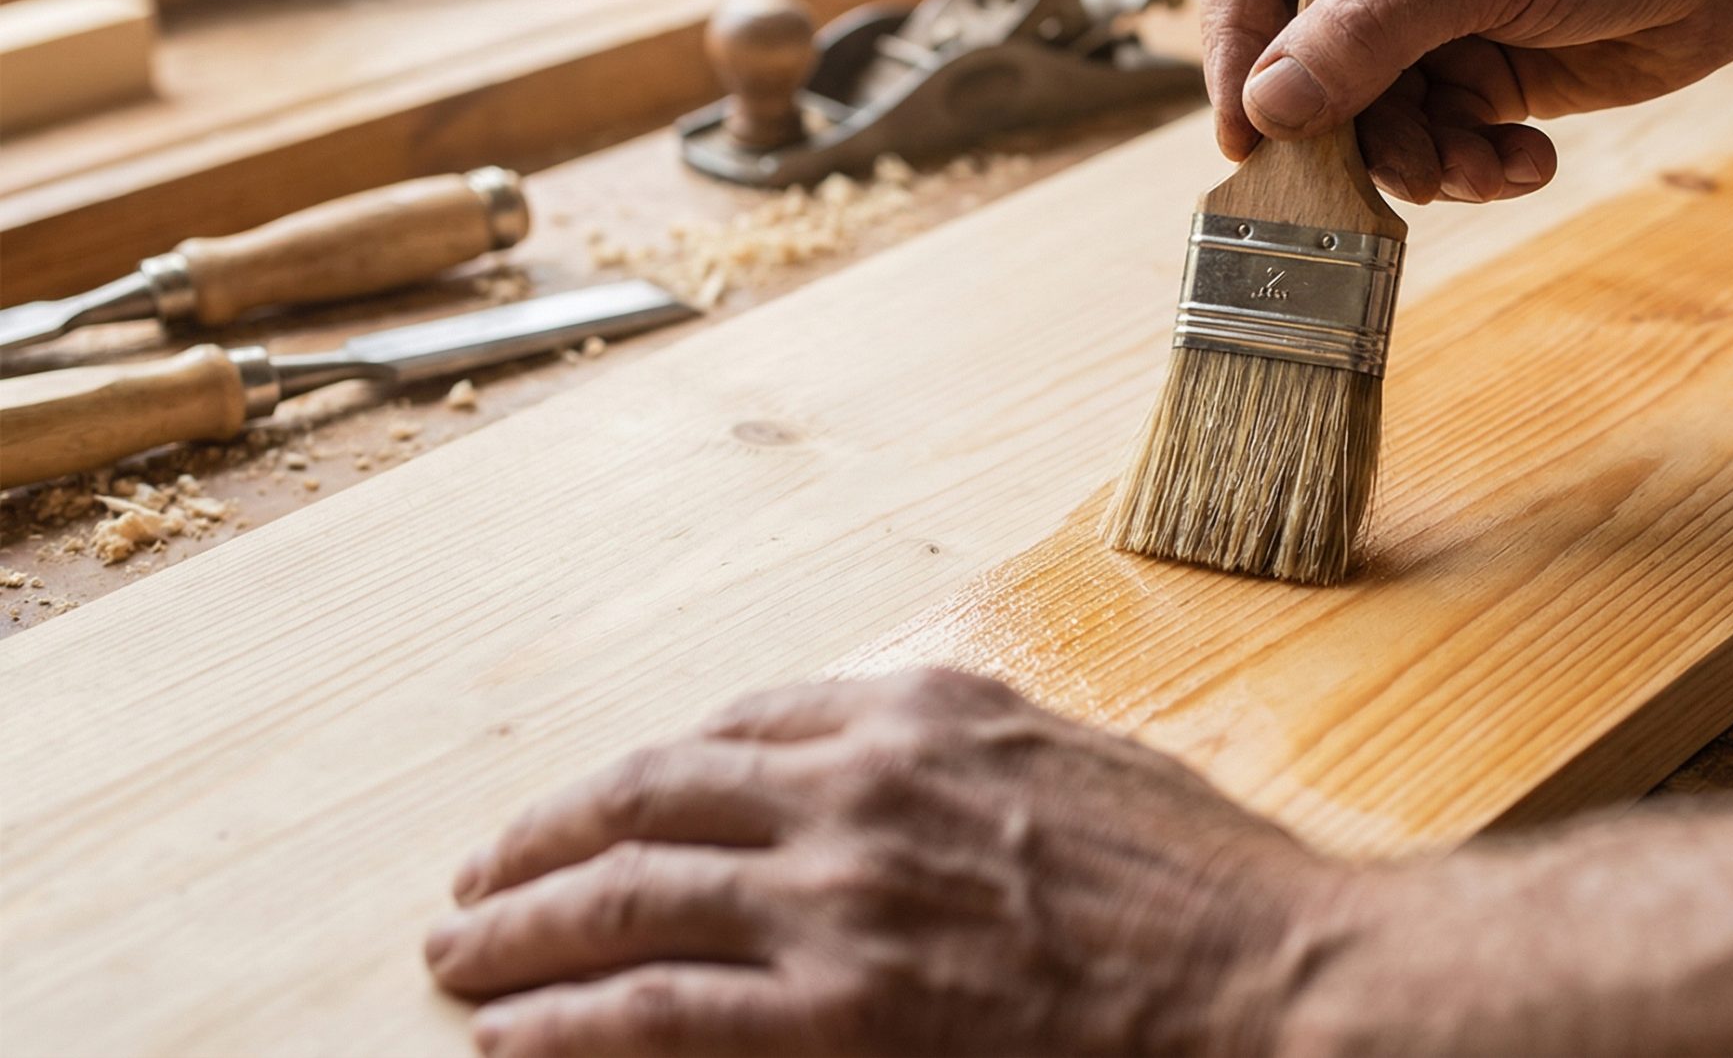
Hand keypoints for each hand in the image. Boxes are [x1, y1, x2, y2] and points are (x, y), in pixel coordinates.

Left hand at [426, 670, 1359, 1056]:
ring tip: (458, 961)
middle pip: (647, 799)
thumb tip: (884, 769)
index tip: (599, 808)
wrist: (1269, 975)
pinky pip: (655, 1014)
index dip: (643, 775)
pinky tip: (512, 1039)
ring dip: (519, 931)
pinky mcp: (841, 1014)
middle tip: (476, 883)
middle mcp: (859, 786)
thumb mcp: (1075, 759)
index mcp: (920, 711)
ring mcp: (843, 899)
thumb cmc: (1200, 879)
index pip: (734, 727)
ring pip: (624, 899)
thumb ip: (962, 752)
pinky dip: (565, 1025)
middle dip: (541, 843)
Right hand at [1202, 0, 1732, 204]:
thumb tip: (1270, 103)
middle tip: (1385, 171)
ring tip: (1476, 163)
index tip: (1248, 134)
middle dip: (1348, 129)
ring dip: (1419, 160)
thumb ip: (1368, 31)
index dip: (1233, 52)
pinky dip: (1473, 167)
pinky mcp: (1483, 76)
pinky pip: (1441, 143)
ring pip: (1373, 123)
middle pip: (1303, 67)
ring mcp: (1431, 20)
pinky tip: (1522, 159)